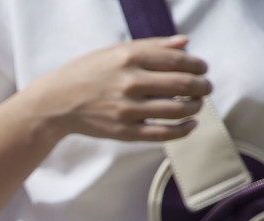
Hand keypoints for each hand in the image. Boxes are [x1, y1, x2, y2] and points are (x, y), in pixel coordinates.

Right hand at [29, 35, 210, 142]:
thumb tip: (185, 43)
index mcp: (130, 57)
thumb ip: (153, 47)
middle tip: (206, 87)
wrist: (58, 102)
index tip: (202, 69)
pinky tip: (190, 124)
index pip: (178, 60)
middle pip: (182, 85)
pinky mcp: (125, 132)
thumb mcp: (116, 50)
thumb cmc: (89, 72)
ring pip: (176, 110)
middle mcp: (130, 82)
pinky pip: (162, 133)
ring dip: (195, 107)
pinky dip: (182, 130)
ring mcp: (128, 109)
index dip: (198, 65)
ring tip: (197, 104)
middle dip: (202, 86)